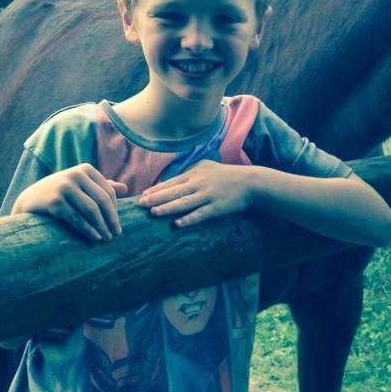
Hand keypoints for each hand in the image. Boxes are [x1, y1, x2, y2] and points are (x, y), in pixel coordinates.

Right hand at [11, 164, 126, 241]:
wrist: (30, 199)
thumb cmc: (60, 192)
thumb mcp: (80, 185)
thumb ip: (101, 186)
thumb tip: (125, 189)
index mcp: (85, 169)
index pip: (108, 191)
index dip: (115, 210)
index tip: (117, 224)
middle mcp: (75, 174)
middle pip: (102, 200)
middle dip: (111, 219)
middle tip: (117, 234)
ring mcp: (64, 187)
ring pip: (91, 210)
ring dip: (102, 226)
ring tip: (106, 238)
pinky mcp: (54, 201)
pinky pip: (77, 218)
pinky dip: (88, 230)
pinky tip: (95, 238)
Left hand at [138, 160, 252, 227]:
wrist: (250, 182)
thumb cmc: (226, 175)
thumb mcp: (206, 167)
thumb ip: (189, 172)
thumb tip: (171, 181)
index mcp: (195, 173)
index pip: (172, 182)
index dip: (157, 189)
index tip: (143, 195)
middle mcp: (199, 183)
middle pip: (174, 191)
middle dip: (156, 198)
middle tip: (140, 204)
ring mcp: (208, 195)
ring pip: (184, 203)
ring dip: (168, 208)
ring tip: (154, 213)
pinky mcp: (217, 207)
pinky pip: (201, 214)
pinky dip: (189, 219)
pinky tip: (177, 224)